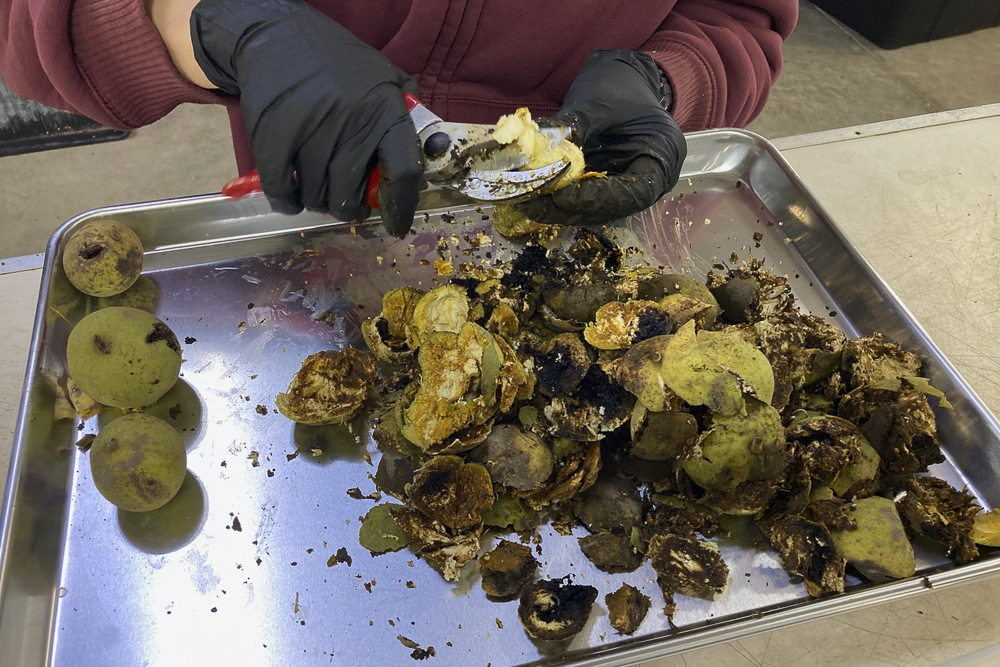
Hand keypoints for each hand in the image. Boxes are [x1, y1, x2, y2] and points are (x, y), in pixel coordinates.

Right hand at [190, 0, 422, 235]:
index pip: (403, 171)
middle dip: (350, 209)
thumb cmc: (336, 62)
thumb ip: (406, 110)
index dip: (402, 206)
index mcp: (384, 111)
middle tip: (349, 207)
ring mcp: (310, 131)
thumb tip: (427, 147)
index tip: (396, 224)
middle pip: (351, 193)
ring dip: (319, 204)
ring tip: (320, 195)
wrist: (276, 36)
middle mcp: (350, 124)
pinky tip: (292, 199)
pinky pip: (282, 189)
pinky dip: (287, 202)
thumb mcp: (384, 76)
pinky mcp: (274, 136)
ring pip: (317, 194)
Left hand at [515, 49, 685, 226]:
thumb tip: (533, 147)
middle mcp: (650, 179)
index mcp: (663, 155)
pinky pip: (584, 198)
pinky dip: (558, 197)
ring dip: (559, 208)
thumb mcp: (597, 100)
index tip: (559, 195)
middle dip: (569, 208)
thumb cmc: (619, 83)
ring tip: (525, 198)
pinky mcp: (606, 184)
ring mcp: (627, 185)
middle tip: (531, 201)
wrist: (625, 76)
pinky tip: (532, 192)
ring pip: (595, 209)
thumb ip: (572, 126)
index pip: (635, 193)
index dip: (596, 199)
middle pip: (612, 208)